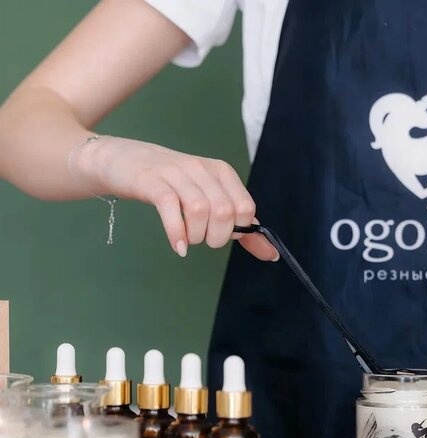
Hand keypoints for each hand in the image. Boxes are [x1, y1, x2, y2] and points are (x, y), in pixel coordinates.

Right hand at [72, 135, 277, 259]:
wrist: (121, 161)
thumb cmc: (169, 185)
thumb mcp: (208, 199)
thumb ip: (240, 226)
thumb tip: (270, 253)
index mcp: (221, 172)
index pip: (246, 208)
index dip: (237, 230)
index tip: (222, 235)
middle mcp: (202, 169)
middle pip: (225, 212)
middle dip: (217, 237)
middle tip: (202, 239)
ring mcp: (176, 173)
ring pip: (201, 210)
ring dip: (196, 236)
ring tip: (187, 240)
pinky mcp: (151, 181)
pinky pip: (171, 208)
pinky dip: (177, 233)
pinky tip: (178, 246)